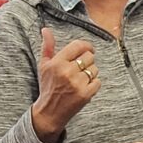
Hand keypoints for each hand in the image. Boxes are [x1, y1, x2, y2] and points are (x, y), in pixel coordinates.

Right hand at [31, 28, 99, 142]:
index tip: (87, 50)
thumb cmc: (48, 86)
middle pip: (89, 57)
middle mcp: (67, 72)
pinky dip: (93, 84)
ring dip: (90, 73)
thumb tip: (46, 30)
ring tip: (80, 79)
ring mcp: (77, 84)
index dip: (86, 46)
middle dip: (87, 61)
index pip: (79, 46)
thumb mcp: (44, 66)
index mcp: (57, 62)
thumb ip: (47, 46)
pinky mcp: (85, 94)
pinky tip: (84, 87)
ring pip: (95, 69)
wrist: (49, 112)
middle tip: (80, 68)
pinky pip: (98, 82)